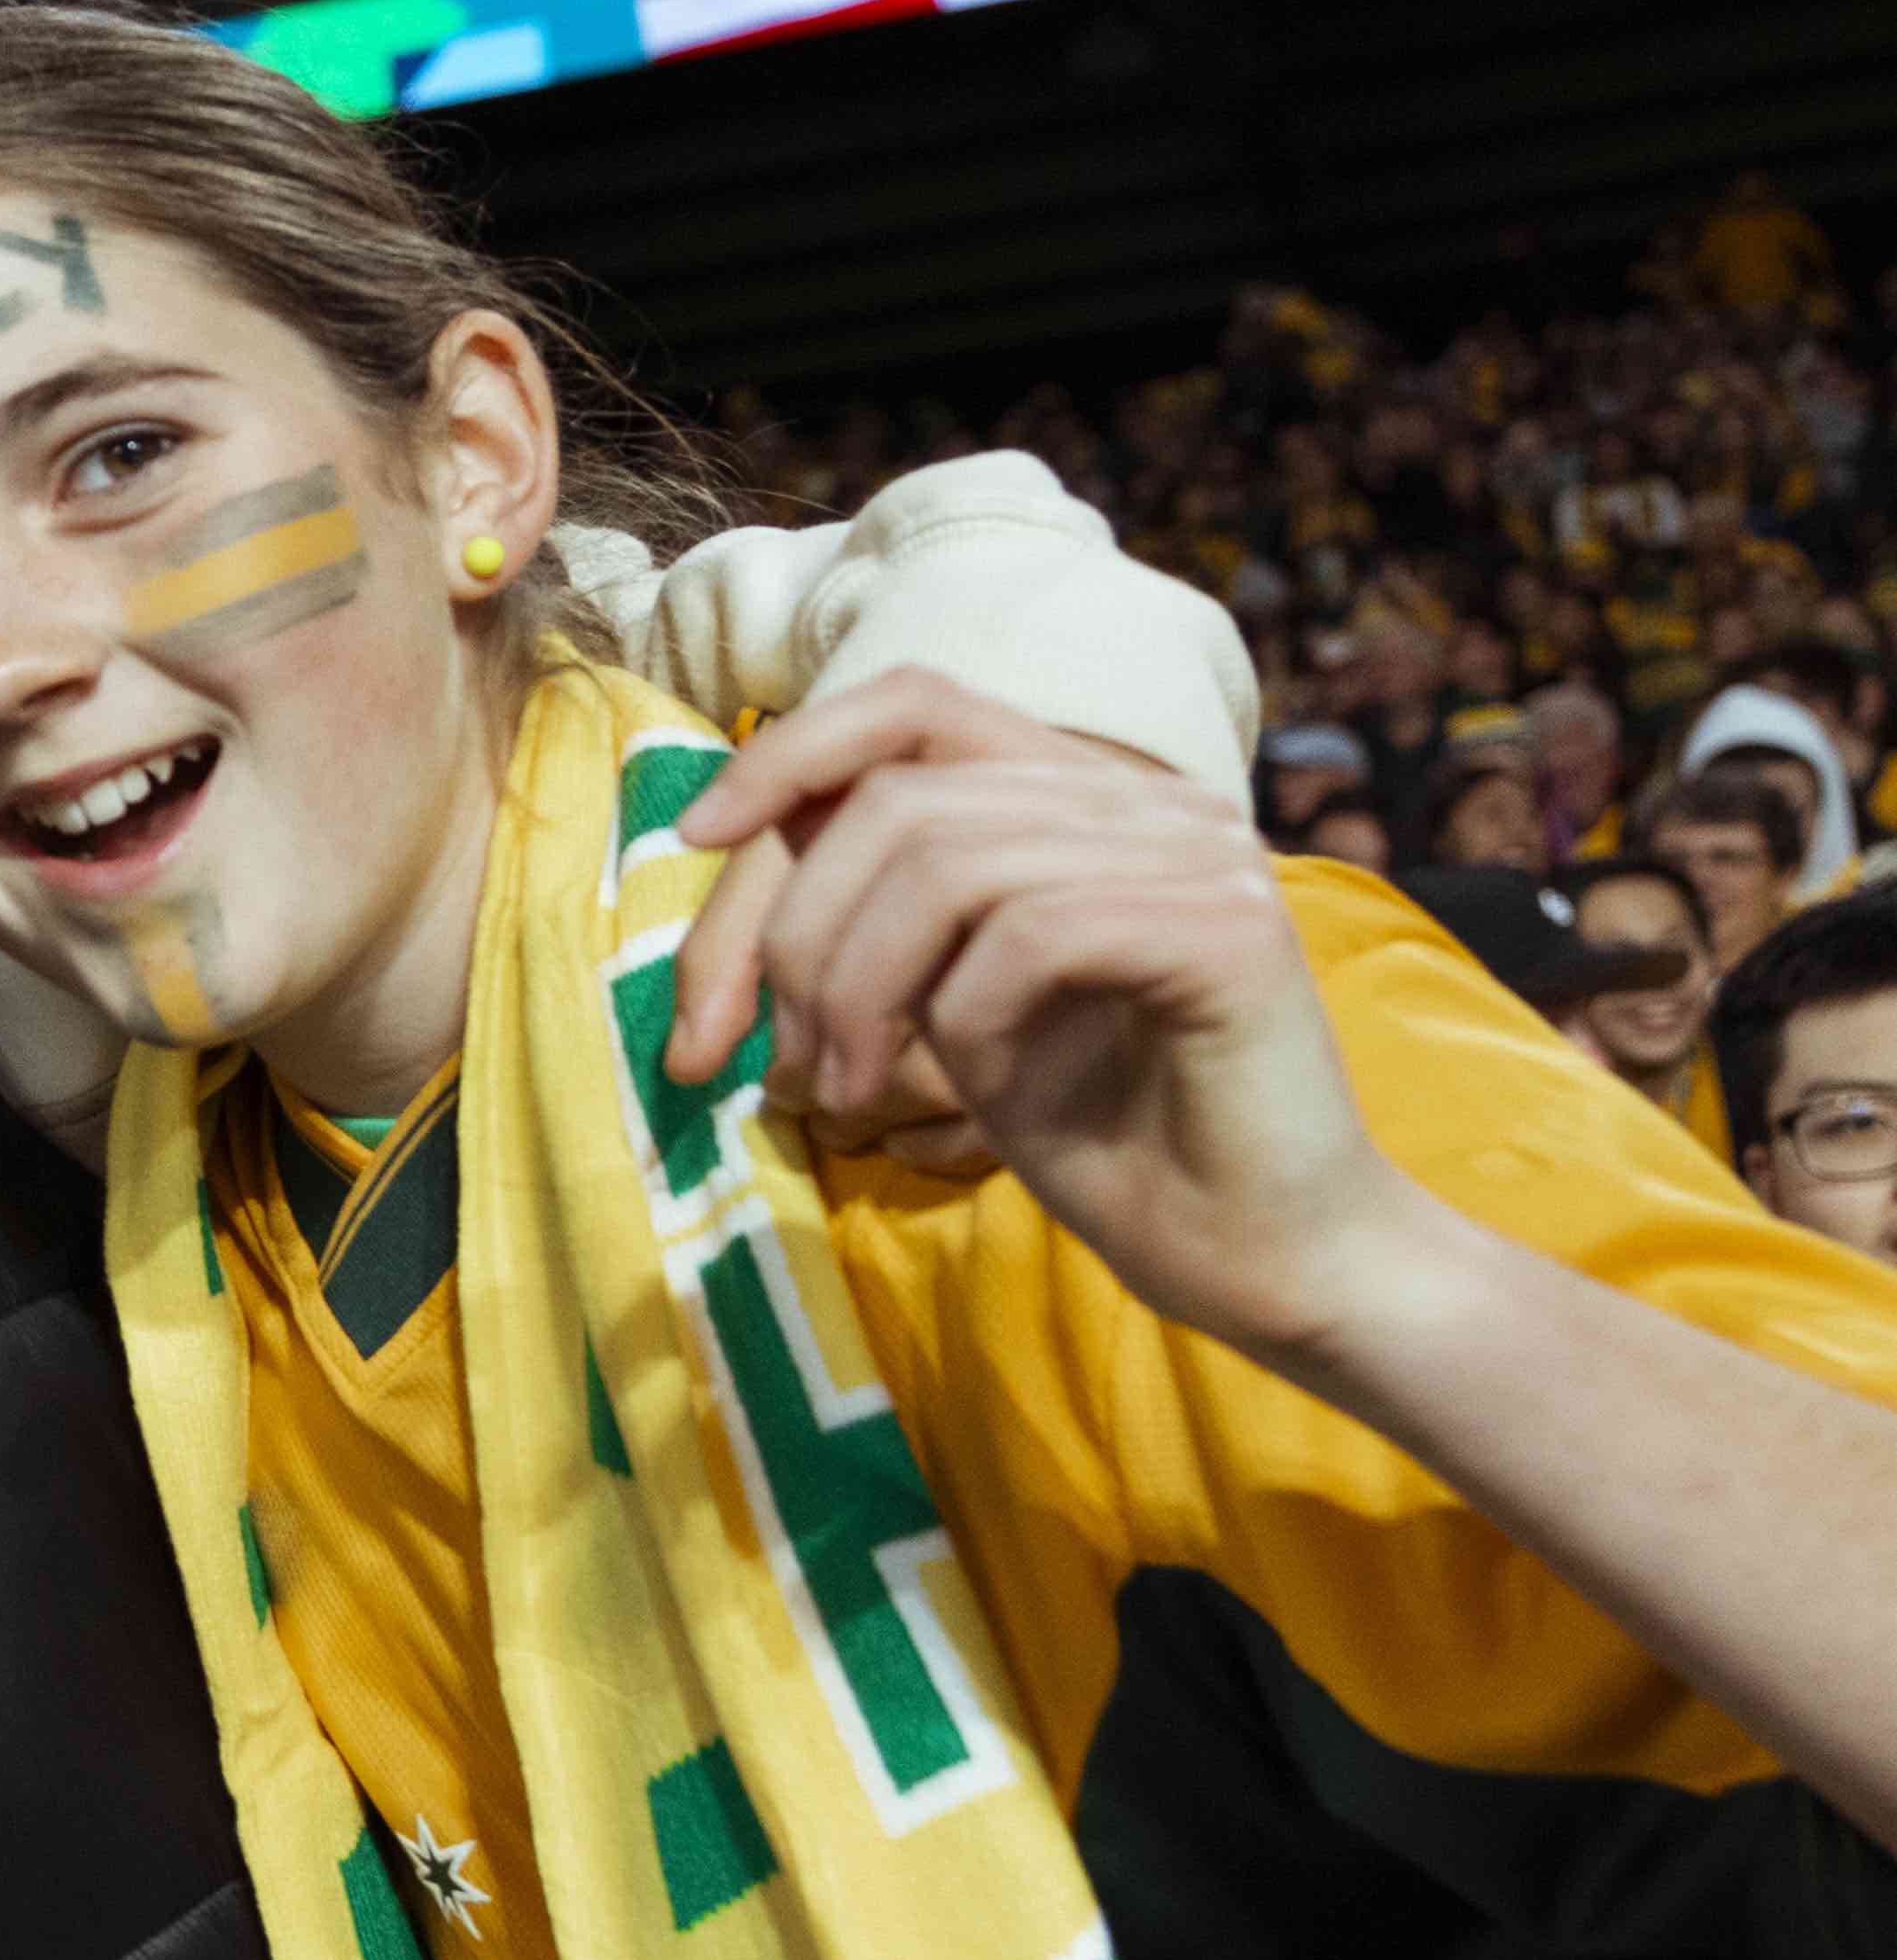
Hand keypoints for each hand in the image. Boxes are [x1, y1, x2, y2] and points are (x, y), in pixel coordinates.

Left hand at [669, 673, 1420, 1360]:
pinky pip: (1028, 933)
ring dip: (858, 991)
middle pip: (900, 797)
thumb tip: (740, 833)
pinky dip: (963, 1020)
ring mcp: (1201, 854)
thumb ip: (884, 912)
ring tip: (849, 1093)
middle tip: (785, 1064)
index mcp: (1091, 799)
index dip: (792, 753)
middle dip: (797, 933)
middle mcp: (1155, 802)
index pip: (916, 702)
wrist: (1261, 1257)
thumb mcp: (952, 1008)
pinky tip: (978, 1093)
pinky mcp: (1228, 928)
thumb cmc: (1108, 1142)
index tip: (698, 836)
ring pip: (945, 861)